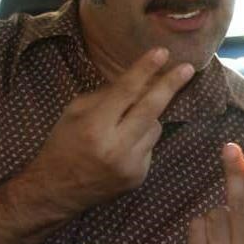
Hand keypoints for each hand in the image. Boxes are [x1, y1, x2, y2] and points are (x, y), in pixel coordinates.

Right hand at [28, 48, 193, 213]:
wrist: (55, 191)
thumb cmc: (63, 144)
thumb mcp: (74, 113)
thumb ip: (107, 96)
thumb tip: (140, 80)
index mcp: (94, 126)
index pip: (125, 91)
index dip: (145, 70)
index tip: (162, 52)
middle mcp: (115, 147)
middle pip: (151, 109)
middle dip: (171, 85)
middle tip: (188, 67)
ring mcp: (130, 164)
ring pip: (155, 127)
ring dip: (148, 118)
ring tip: (126, 123)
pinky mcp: (139, 176)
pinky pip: (150, 146)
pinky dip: (142, 139)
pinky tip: (124, 146)